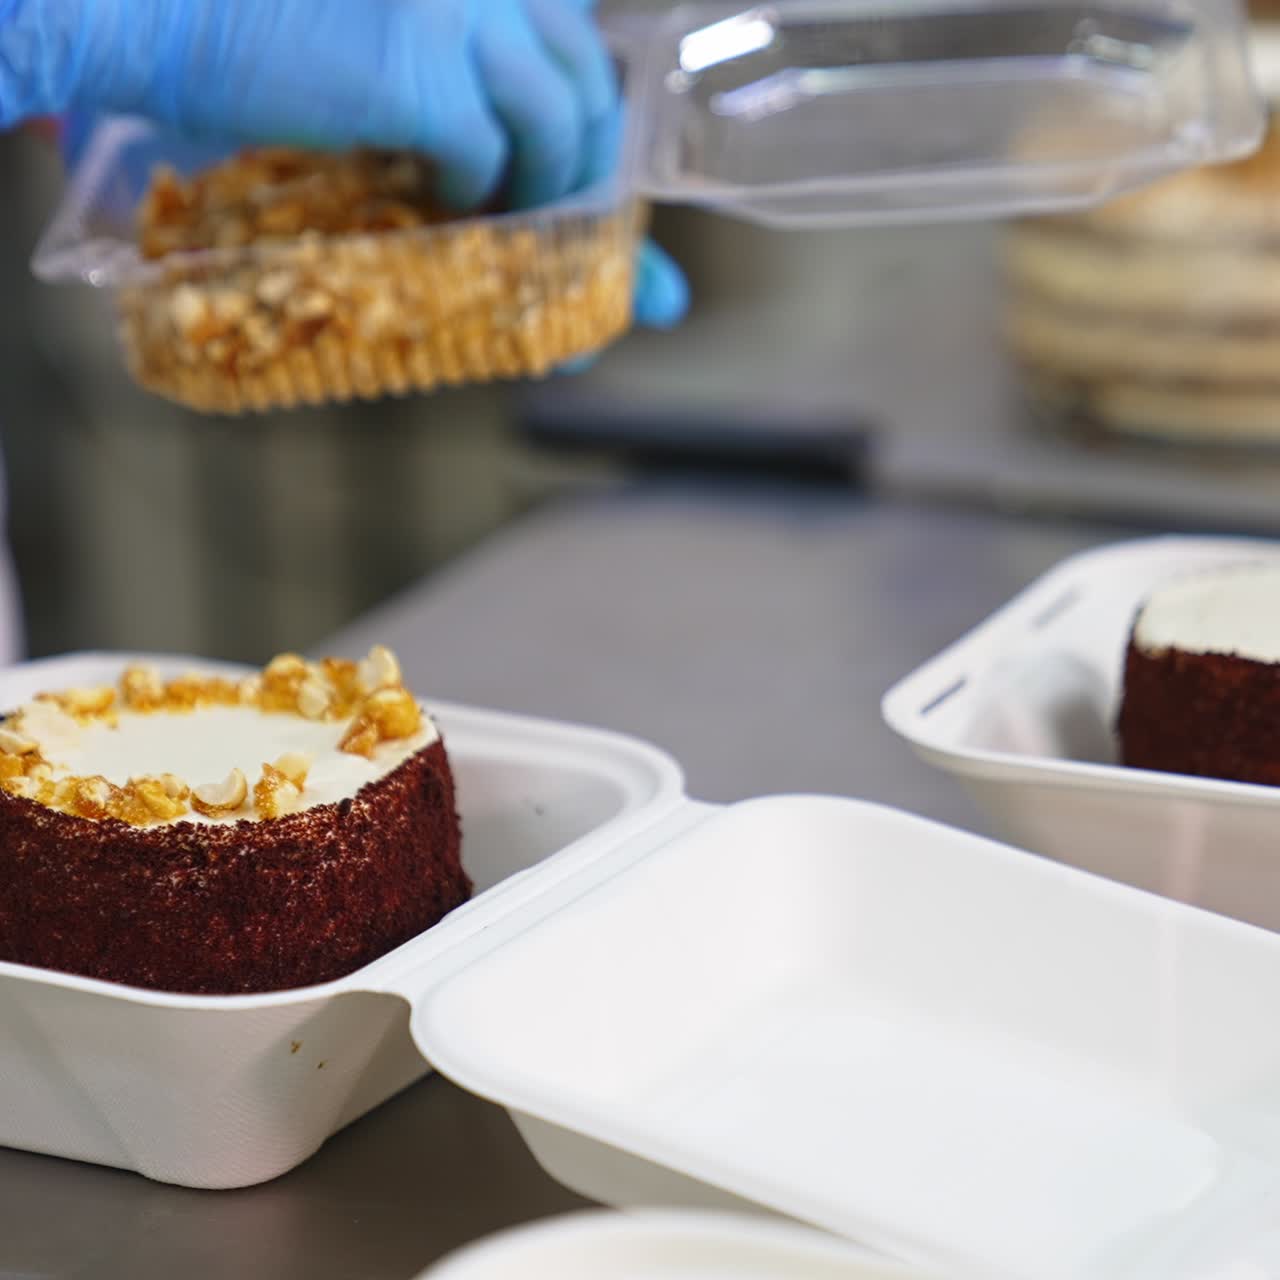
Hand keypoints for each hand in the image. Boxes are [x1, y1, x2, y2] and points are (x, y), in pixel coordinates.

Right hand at [4, 0, 614, 210]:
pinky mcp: (416, 68)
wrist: (147, 7)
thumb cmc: (254, 20)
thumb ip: (463, 62)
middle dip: (589, 159)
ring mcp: (455, 7)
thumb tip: (511, 147)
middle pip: (584, 69)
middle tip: (565, 216)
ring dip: (547, 185)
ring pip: (557, 117)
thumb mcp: (392, 27)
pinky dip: (478, 191)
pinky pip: (485, 151)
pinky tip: (449, 202)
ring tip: (512, 221)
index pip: (573, 26)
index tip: (581, 164)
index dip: (588, 103)